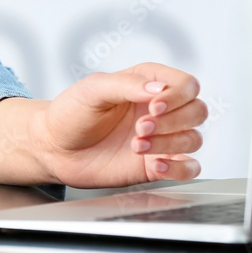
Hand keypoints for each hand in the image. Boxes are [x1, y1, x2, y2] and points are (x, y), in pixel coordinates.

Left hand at [28, 63, 206, 186]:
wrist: (54, 148)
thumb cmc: (70, 113)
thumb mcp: (93, 89)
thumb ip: (126, 84)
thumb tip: (159, 89)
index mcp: (147, 84)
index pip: (187, 85)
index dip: (177, 96)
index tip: (153, 106)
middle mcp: (159, 110)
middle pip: (197, 111)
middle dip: (173, 121)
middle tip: (141, 127)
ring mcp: (161, 138)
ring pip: (194, 138)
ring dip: (170, 143)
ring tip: (136, 145)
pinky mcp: (156, 164)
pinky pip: (189, 168)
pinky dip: (179, 168)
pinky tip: (155, 164)